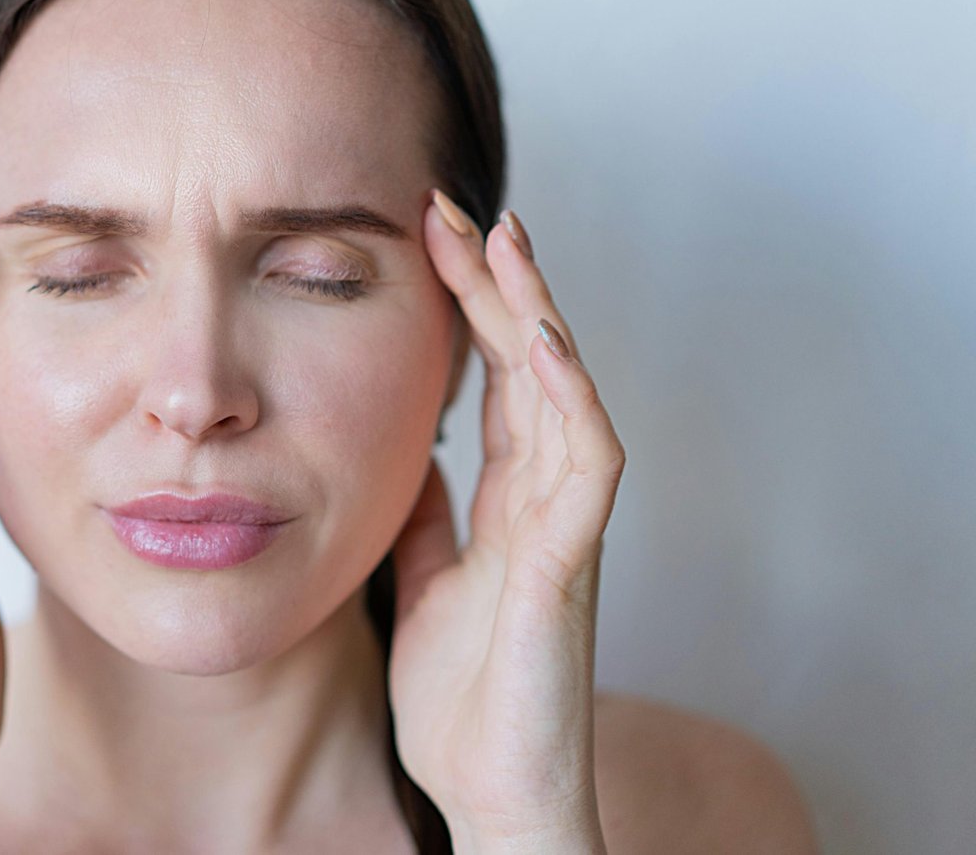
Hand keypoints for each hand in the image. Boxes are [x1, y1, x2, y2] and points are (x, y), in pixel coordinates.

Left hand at [386, 193, 623, 853]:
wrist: (492, 792)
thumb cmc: (465, 697)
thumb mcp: (422, 582)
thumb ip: (426, 519)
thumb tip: (410, 460)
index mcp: (507, 501)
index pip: (495, 381)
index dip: (469, 309)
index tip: (429, 238)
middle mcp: (543, 499)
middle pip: (531, 367)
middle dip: (499, 284)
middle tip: (458, 207)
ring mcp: (564, 527)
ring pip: (567, 396)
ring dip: (540, 315)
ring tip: (505, 241)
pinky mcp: (570, 566)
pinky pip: (587, 469)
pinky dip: (573, 403)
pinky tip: (547, 348)